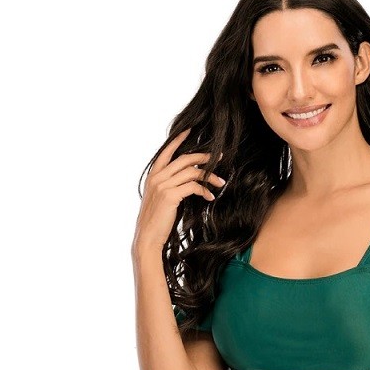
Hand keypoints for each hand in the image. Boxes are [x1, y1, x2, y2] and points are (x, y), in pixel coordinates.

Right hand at [132, 127, 225, 252]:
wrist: (148, 237)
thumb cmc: (157, 220)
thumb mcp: (161, 198)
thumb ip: (170, 185)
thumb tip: (190, 178)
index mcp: (153, 175)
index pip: (166, 151)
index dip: (178, 140)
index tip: (191, 131)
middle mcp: (157, 177)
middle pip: (184, 159)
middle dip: (204, 157)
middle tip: (219, 158)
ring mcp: (162, 185)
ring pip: (191, 172)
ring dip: (209, 176)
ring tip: (221, 182)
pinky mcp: (170, 196)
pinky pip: (193, 186)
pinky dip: (204, 190)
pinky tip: (210, 197)